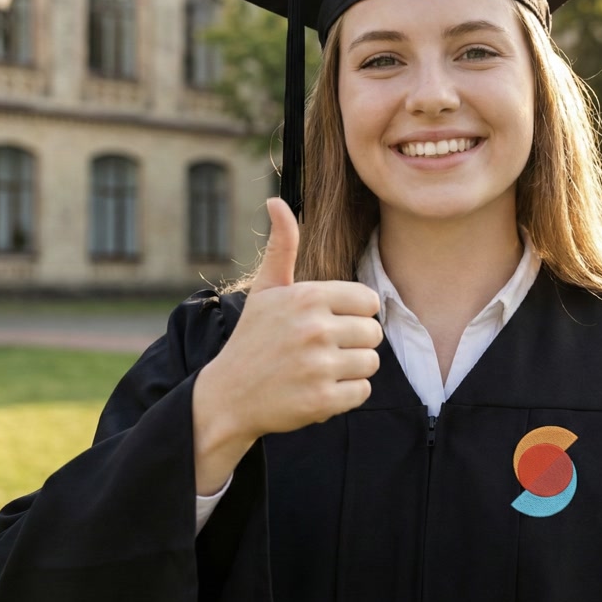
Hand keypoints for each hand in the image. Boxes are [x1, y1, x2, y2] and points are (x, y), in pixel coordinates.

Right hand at [191, 197, 381, 492]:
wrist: (228, 397)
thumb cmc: (253, 339)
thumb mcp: (266, 290)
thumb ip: (282, 246)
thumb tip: (277, 200)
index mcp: (307, 297)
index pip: (368, 300)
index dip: (353, 313)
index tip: (330, 322)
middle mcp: (315, 329)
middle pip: (374, 332)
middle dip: (354, 342)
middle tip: (323, 349)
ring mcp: (319, 366)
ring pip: (371, 362)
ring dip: (351, 368)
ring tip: (320, 369)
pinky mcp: (323, 400)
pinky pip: (362, 391)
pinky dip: (346, 394)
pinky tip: (318, 389)